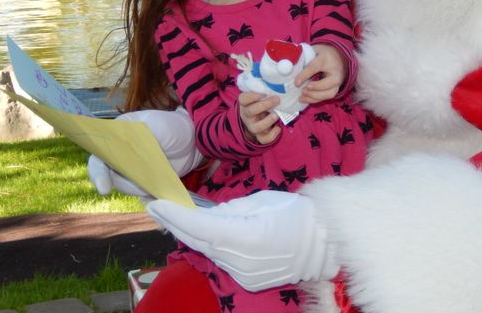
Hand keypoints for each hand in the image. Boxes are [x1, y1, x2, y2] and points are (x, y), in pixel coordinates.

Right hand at [87, 108, 203, 196]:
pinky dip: (148, 193)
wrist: (195, 140)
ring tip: (159, 176)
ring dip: (139, 187)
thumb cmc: (174, 127)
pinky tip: (160, 186)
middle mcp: (120, 153)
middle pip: (109, 175)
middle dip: (124, 183)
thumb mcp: (156, 126)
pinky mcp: (145, 180)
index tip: (104, 188)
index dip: (97, 172)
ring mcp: (132, 168)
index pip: (99, 154)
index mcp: (117, 135)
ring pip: (124, 186)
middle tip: (144, 185)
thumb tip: (123, 155)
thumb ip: (138, 138)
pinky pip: (139, 192)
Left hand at [146, 191, 338, 290]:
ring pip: (209, 252)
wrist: (326, 244)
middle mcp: (241, 260)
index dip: (175, 215)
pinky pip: (223, 261)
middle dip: (176, 224)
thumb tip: (210, 215)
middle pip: (199, 241)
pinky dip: (213, 246)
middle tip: (156, 208)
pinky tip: (206, 233)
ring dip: (193, 235)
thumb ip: (231, 209)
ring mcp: (244, 275)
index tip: (155, 204)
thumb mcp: (263, 201)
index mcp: (246, 236)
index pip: (200, 226)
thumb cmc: (298, 213)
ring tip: (177, 217)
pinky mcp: (249, 281)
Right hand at [239, 92, 280, 143]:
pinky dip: (272, 135)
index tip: (264, 93)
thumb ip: (264, 90)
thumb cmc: (259, 103)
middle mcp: (247, 115)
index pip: (243, 99)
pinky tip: (278, 128)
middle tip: (277, 99)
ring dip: (267, 121)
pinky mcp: (259, 135)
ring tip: (277, 115)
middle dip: (265, 105)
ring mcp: (252, 126)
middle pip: (251, 111)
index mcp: (245, 104)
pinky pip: (263, 139)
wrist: (255, 119)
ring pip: (256, 127)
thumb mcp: (258, 96)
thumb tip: (280, 84)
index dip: (253, 96)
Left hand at [295, 44, 345, 103]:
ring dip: (315, 97)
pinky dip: (315, 100)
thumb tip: (286, 65)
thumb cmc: (320, 54)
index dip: (305, 75)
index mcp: (326, 59)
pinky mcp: (335, 89)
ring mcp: (337, 82)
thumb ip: (303, 57)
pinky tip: (304, 99)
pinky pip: (326, 97)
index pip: (315, 67)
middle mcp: (335, 71)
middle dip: (315, 88)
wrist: (337, 58)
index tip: (296, 83)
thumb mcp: (313, 51)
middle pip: (328, 82)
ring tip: (302, 96)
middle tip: (303, 90)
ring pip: (329, 93)